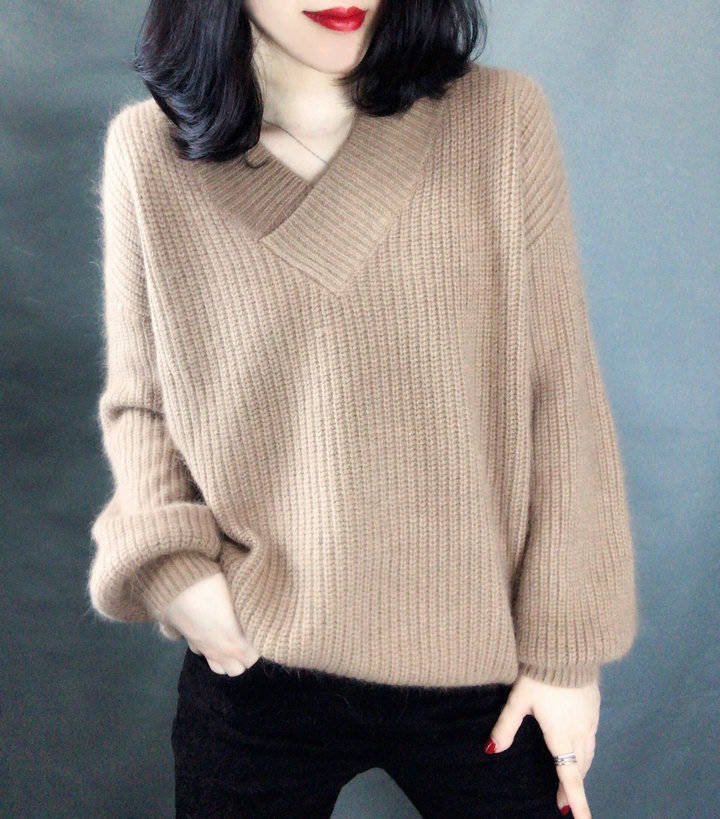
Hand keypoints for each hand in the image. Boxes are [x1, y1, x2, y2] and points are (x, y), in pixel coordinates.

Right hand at [159, 572, 260, 675]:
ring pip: (219, 668)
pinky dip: (210, 650)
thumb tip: (259, 618)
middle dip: (245, 658)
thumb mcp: (239, 600)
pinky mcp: (190, 642)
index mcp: (236, 644)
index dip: (259, 647)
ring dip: (228, 660)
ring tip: (232, 642)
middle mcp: (220, 652)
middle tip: (249, 639)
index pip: (253, 658)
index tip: (261, 634)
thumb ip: (250, 616)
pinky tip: (213, 636)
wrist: (179, 586)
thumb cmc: (214, 589)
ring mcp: (203, 649)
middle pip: (237, 670)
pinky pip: (203, 655)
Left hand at [484, 673, 599, 818]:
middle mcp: (580, 732)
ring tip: (570, 781)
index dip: (576, 800)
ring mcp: (590, 720)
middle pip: (579, 768)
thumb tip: (491, 751)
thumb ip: (505, 726)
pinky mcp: (594, 708)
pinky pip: (592, 739)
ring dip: (580, 770)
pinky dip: (585, 752)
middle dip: (573, 786)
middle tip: (564, 802)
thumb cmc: (540, 674)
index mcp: (562, 735)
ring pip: (588, 754)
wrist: (567, 649)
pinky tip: (578, 749)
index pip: (570, 776)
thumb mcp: (519, 700)